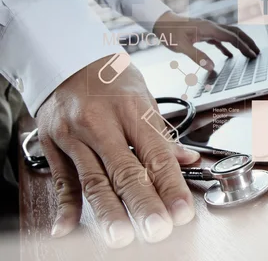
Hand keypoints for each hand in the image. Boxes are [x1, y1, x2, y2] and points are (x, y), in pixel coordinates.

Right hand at [36, 57, 200, 247]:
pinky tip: (69, 228)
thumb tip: (187, 160)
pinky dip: (66, 208)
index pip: (156, 154)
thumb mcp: (145, 97)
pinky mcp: (53, 145)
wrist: (69, 58)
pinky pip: (62, 181)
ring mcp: (73, 135)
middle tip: (157, 230)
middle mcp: (100, 122)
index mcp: (131, 109)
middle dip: (143, 204)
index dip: (171, 185)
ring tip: (121, 236)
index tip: (182, 210)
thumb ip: (163, 135)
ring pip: (93, 180)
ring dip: (108, 212)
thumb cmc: (112, 77)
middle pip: (124, 170)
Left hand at [153, 12, 259, 69]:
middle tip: (257, 52)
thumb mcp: (181, 47)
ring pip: (229, 35)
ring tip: (248, 54)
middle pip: (236, 33)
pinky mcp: (203, 33)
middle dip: (248, 42)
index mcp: (209, 29)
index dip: (244, 46)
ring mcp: (208, 29)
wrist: (159, 21)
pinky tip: (229, 56)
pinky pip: (220, 39)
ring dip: (240, 44)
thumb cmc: (169, 32)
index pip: (232, 37)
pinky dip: (227, 47)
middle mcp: (211, 27)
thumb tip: (212, 67)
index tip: (253, 54)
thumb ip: (197, 56)